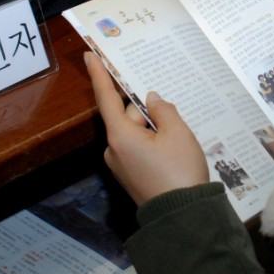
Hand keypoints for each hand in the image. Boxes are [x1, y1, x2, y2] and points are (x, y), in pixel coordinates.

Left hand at [85, 52, 208, 204]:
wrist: (183, 217)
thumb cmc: (179, 172)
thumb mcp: (178, 134)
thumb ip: (163, 110)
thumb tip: (152, 100)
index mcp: (121, 136)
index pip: (107, 98)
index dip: (99, 75)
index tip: (90, 56)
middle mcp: (114, 149)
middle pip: (127, 117)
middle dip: (148, 111)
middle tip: (172, 115)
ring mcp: (121, 165)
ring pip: (135, 133)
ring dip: (153, 129)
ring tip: (179, 138)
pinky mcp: (131, 176)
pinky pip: (138, 148)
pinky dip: (152, 142)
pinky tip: (173, 149)